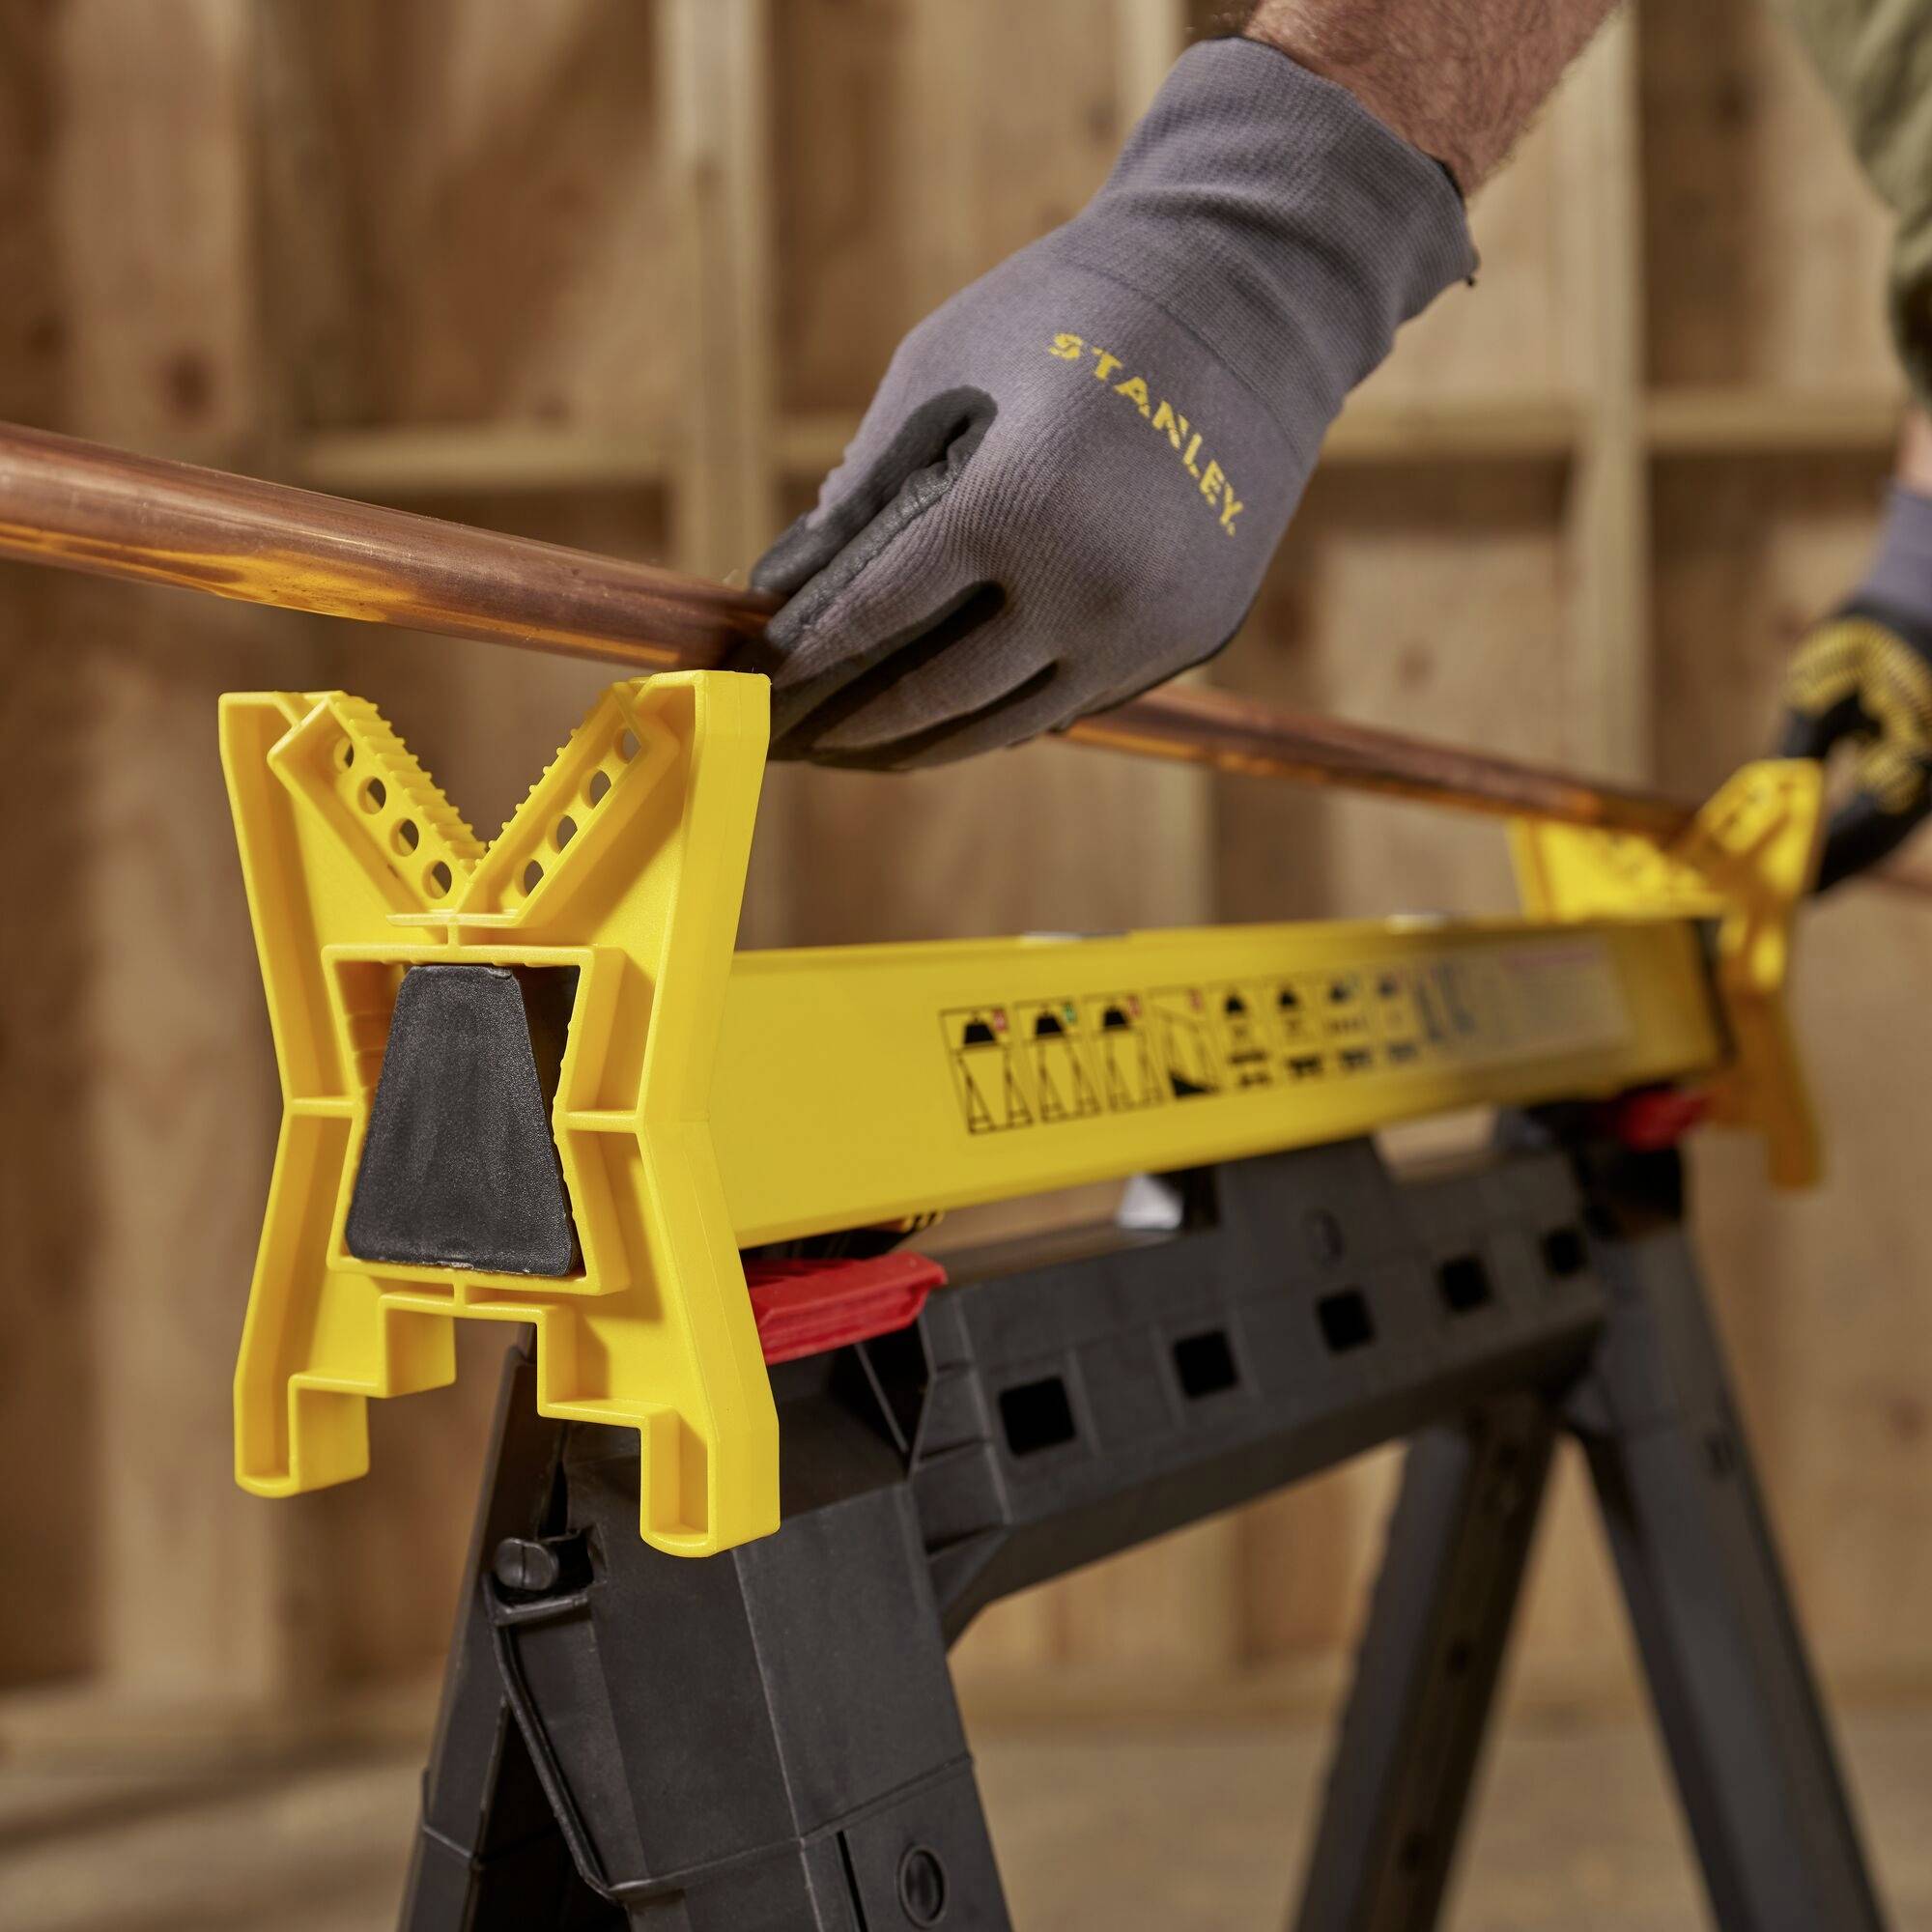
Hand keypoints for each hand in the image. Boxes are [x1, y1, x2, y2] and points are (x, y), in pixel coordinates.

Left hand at [743, 39, 1471, 767]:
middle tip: (786, 738)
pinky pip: (1074, 700)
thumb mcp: (941, 369)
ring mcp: (1148, 625)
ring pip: (1006, 725)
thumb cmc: (1072, 309)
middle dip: (846, 725)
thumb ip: (866, 487)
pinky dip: (1002, 712)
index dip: (802, 656)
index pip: (874, 614)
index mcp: (1016, 504)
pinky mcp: (1192, 638)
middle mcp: (1089, 585)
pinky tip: (947, 716)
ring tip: (854, 750)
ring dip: (919, 745)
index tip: (750, 680)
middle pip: (934, 696)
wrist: (1251, 296)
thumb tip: (788, 586)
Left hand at [1780, 604, 1931, 888]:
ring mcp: (1924, 771)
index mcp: (1915, 757)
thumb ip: (1798, 750)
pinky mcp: (1915, 761)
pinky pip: (1885, 809)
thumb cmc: (1870, 635)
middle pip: (1879, 840)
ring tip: (1795, 882)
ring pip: (1884, 830)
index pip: (1868, 827)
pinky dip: (1851, 830)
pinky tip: (1816, 844)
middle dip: (1833, 870)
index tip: (1789, 887)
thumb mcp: (1819, 690)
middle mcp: (1927, 773)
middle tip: (1782, 897)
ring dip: (1842, 856)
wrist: (1918, 596)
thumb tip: (1768, 800)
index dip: (1827, 863)